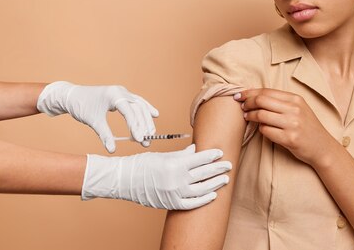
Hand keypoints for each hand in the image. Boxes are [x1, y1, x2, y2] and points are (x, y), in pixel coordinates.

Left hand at [37, 81, 158, 152]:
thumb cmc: (81, 106)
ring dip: (146, 120)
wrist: (72, 95)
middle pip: (138, 109)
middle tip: (146, 142)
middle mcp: (121, 91)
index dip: (135, 126)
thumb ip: (104, 135)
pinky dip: (145, 110)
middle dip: (143, 126)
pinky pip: (138, 102)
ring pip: (140, 105)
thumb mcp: (93, 121)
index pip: (129, 111)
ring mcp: (123, 92)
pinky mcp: (122, 95)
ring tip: (150, 134)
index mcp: (114, 95)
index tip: (139, 139)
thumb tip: (112, 150)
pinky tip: (154, 115)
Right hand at [82, 144, 231, 209]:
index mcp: (175, 164)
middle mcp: (177, 179)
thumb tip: (197, 149)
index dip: (212, 155)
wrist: (124, 181)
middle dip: (218, 168)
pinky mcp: (172, 204)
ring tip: (224, 179)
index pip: (200, 158)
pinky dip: (204, 200)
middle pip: (204, 173)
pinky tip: (213, 195)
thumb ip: (182, 154)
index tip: (221, 152)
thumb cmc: (143, 164)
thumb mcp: (164, 155)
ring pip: (202, 189)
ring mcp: (175, 193)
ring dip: (215, 184)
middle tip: (229, 165)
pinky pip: (192, 204)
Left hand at [234, 88, 334, 166]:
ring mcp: (292, 124)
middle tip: (241, 106)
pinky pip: (266, 131)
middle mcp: (294, 109)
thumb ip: (281, 102)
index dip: (250, 92)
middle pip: (262, 100)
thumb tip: (256, 96)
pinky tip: (261, 128)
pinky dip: (260, 129)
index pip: (267, 91)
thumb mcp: (299, 109)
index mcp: (295, 99)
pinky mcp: (289, 139)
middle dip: (247, 103)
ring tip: (248, 117)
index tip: (240, 95)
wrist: (322, 147)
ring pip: (261, 115)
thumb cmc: (307, 127)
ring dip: (251, 116)